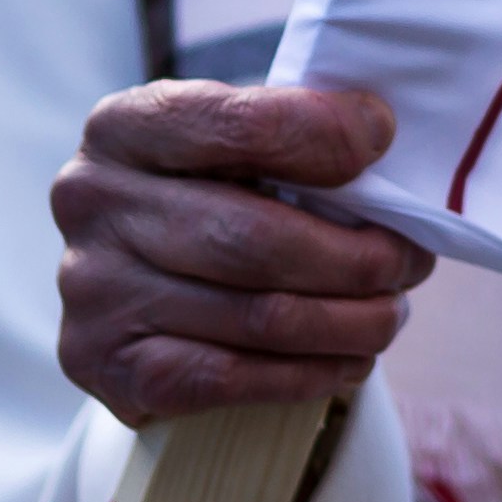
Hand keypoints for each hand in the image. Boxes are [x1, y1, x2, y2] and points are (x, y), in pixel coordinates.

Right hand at [50, 82, 433, 426]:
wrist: (134, 283)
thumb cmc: (205, 196)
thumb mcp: (230, 143)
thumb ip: (290, 132)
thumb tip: (375, 135)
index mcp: (124, 126)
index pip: (241, 123)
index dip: (328, 136)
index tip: (386, 143)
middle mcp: (91, 202)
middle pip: (257, 239)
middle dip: (358, 258)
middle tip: (411, 262)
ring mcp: (93, 288)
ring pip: (258, 317)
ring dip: (350, 322)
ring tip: (390, 314)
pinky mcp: (105, 364)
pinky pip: (233, 377)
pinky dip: (310, 373)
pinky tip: (349, 359)